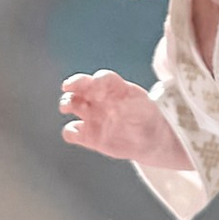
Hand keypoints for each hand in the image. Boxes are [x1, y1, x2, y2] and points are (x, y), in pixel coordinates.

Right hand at [60, 70, 179, 165]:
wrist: (152, 140)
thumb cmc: (149, 119)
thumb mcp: (149, 107)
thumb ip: (139, 103)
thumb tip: (142, 101)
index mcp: (114, 89)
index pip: (101, 79)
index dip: (95, 78)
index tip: (93, 82)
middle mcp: (100, 99)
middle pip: (80, 87)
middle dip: (73, 86)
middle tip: (69, 89)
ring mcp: (93, 116)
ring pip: (72, 104)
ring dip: (66, 103)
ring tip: (66, 107)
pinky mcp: (89, 136)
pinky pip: (72, 131)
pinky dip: (71, 131)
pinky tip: (77, 133)